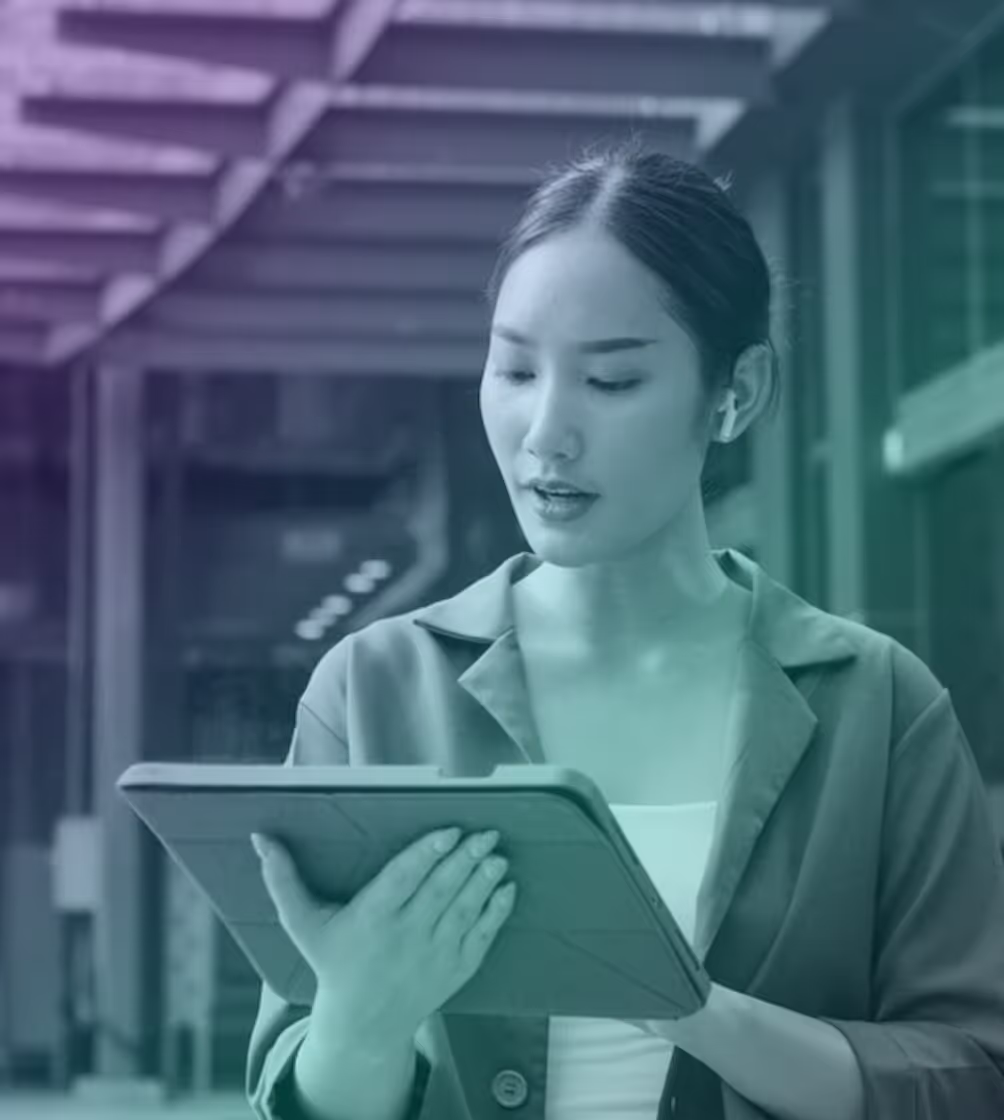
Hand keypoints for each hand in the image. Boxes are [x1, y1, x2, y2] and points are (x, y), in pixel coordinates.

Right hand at [251, 827, 516, 1044]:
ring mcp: (435, 954)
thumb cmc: (333, 961)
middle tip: (486, 833)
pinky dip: (497, 910)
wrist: (364, 1022)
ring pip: (465, 908)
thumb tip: (260, 838)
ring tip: (498, 853)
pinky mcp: (457, 968)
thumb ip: (282, 880)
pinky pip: (482, 935)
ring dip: (485, 879)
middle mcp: (406, 936)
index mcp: (371, 919)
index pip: (403, 879)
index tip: (448, 831)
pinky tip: (507, 886)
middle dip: (467, 859)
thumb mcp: (303, 923)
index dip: (427, 854)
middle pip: (441, 890)